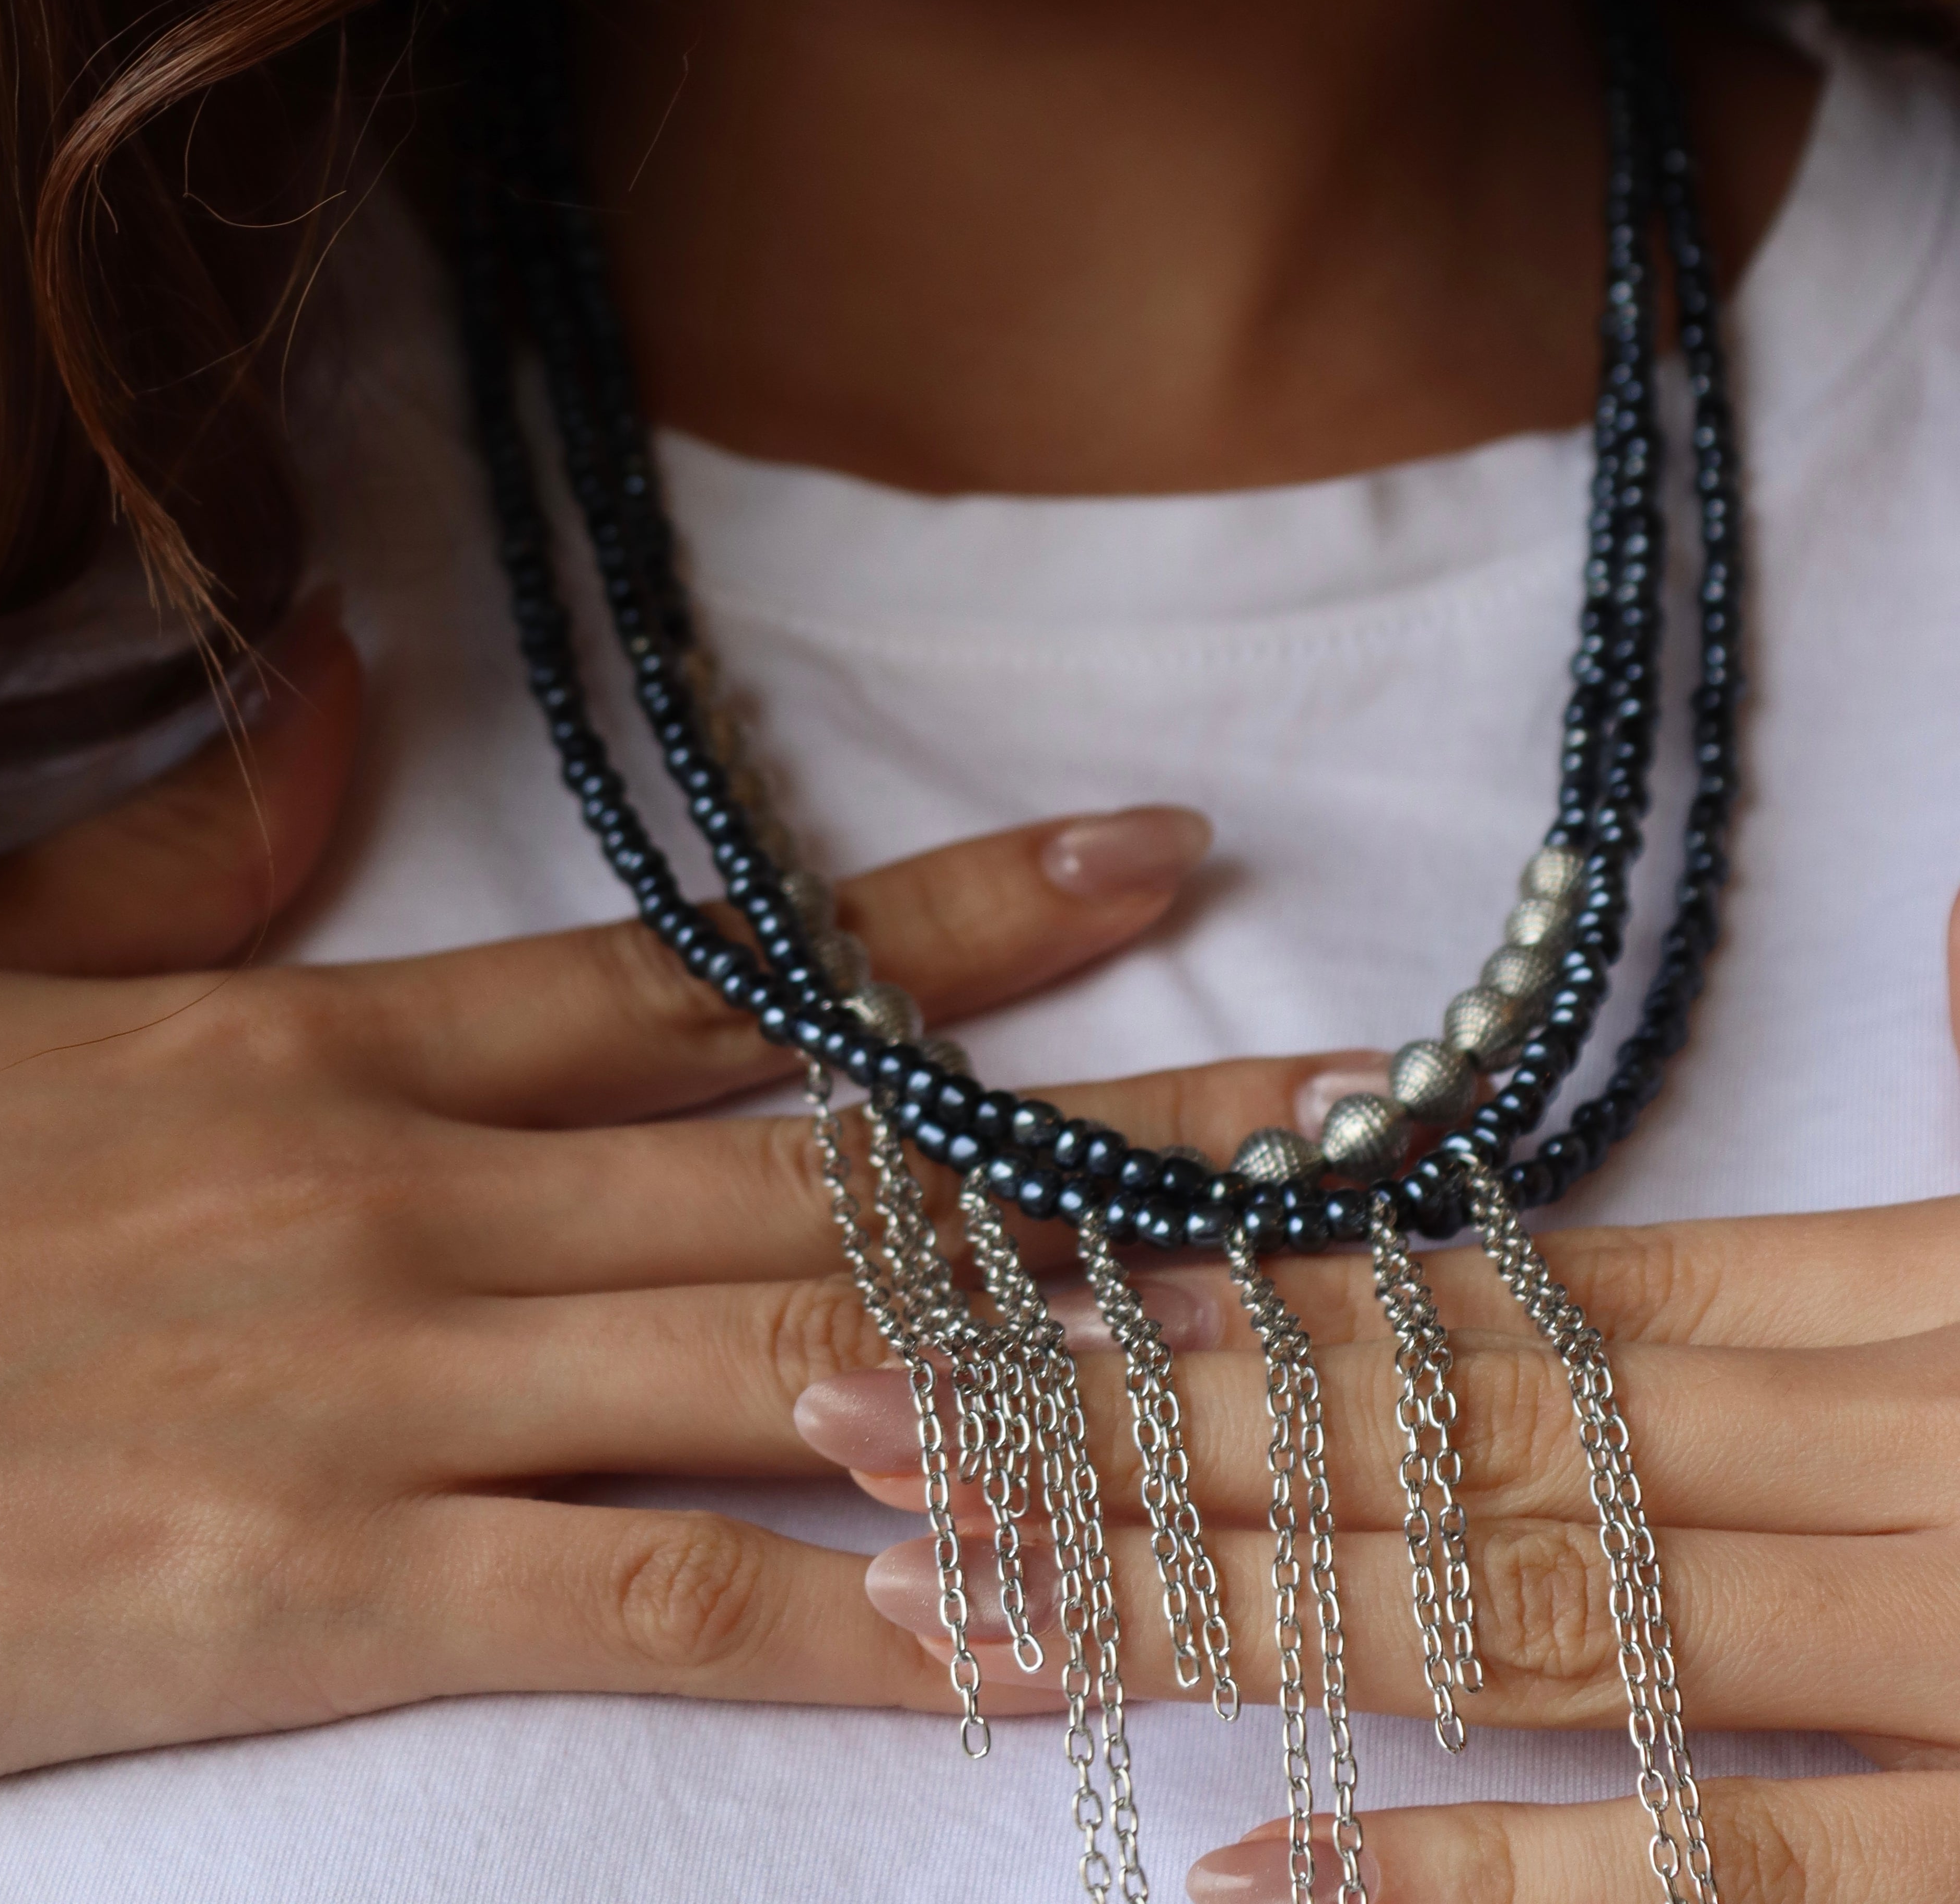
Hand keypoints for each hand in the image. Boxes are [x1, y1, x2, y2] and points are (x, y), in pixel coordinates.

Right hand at [0, 590, 1386, 1784]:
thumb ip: (193, 845)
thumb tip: (342, 684)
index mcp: (346, 1052)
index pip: (715, 973)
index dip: (945, 925)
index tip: (1144, 853)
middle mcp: (416, 1198)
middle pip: (829, 1162)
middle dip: (1108, 1136)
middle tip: (1353, 1113)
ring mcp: (380, 1387)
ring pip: (787, 1359)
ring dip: (1047, 1358)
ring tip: (1287, 1348)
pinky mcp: (310, 1585)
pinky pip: (635, 1587)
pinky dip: (840, 1608)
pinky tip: (1019, 1625)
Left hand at [822, 1173, 1959, 1899]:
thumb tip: (1942, 924)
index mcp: (1910, 1309)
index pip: (1534, 1293)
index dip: (1283, 1293)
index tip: (1058, 1297)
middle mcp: (1879, 1475)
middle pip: (1450, 1434)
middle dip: (1147, 1428)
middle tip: (878, 1422)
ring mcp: (1930, 1676)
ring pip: (1500, 1624)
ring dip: (1209, 1611)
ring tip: (956, 1604)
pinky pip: (1693, 1869)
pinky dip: (1453, 1874)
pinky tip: (1228, 1867)